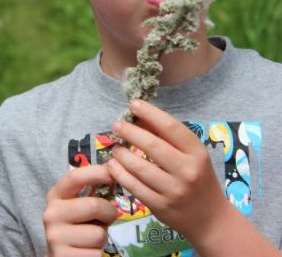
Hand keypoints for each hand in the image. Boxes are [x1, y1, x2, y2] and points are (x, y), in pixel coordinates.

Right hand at [43, 165, 117, 256]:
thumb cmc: (75, 226)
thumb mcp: (79, 204)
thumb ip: (92, 191)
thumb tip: (115, 172)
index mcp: (55, 195)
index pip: (75, 177)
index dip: (96, 172)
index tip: (113, 173)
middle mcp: (51, 214)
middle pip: (94, 206)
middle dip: (108, 213)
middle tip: (107, 218)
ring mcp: (55, 237)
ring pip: (98, 234)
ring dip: (103, 236)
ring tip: (91, 237)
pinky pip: (96, 253)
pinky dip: (98, 253)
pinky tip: (87, 251)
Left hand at [107, 99, 228, 243]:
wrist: (210, 219)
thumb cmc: (198, 178)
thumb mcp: (191, 154)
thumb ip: (166, 136)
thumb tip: (139, 116)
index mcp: (197, 152)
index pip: (170, 127)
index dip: (150, 113)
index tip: (133, 104)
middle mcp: (187, 170)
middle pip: (152, 145)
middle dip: (130, 131)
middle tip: (116, 124)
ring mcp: (173, 190)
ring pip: (139, 167)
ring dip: (121, 154)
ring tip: (115, 147)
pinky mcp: (160, 207)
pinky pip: (134, 187)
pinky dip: (120, 173)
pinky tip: (113, 166)